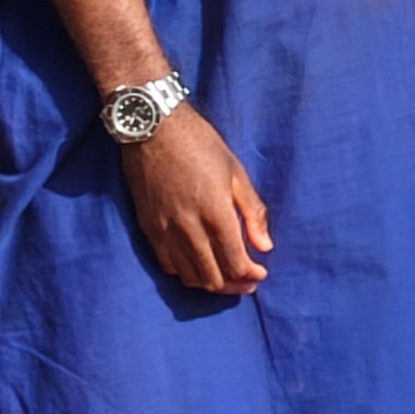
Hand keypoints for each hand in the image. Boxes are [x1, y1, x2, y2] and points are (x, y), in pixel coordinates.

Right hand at [117, 108, 271, 295]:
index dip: (251, 275)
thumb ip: (253, 212)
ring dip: (211, 283)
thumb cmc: (200, 144)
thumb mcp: (236, 172)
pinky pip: (167, 264)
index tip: (261, 272)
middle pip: (213, 278)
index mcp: (215, 213)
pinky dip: (185, 272)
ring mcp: (165, 231)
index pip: (235, 263)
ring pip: (189, 276)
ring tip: (226, 278)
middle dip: (235, 285)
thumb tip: (265, 246)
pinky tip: (198, 265)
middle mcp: (189, 228)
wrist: (152, 128)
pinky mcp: (148, 228)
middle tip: (248, 282)